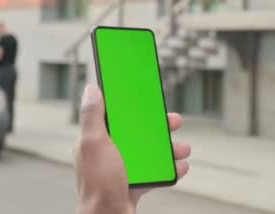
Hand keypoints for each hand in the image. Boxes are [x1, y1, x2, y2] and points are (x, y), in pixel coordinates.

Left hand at [74, 84, 190, 213]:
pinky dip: (170, 168)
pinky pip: (156, 171)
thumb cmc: (99, 185)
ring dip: (170, 148)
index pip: (116, 114)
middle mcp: (111, 152)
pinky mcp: (135, 183)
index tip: (147, 95)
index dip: (132, 104)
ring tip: (183, 149)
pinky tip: (181, 166)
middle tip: (175, 121)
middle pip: (138, 131)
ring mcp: (124, 168)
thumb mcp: (95, 144)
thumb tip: (91, 89)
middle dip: (159, 126)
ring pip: (151, 151)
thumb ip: (92, 117)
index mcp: (98, 140)